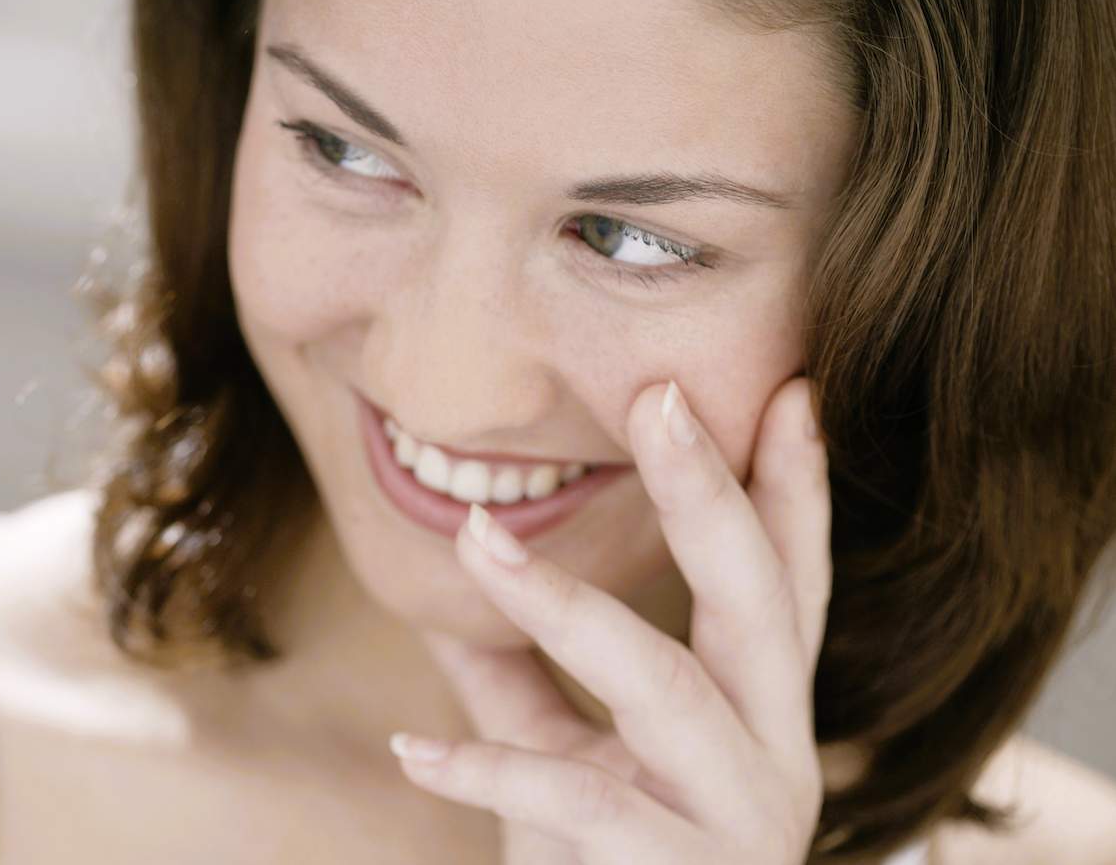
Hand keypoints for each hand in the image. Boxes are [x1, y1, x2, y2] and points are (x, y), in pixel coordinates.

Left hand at [391, 377, 830, 864]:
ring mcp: (735, 818)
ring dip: (568, 606)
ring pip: (667, 687)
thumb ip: (516, 667)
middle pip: (760, 604)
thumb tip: (453, 558)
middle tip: (662, 397)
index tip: (791, 388)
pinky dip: (487, 768)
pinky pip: (577, 802)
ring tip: (479, 539)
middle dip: (713, 496)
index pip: (785, 580)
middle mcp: (770, 753)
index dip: (791, 488)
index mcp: (752, 709)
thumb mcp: (558, 754)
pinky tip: (415, 747)